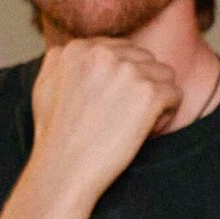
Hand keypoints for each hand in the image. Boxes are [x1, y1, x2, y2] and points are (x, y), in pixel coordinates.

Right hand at [27, 38, 181, 201]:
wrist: (63, 170)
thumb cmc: (54, 136)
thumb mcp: (44, 86)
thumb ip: (60, 60)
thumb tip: (75, 49)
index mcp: (78, 48)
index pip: (121, 49)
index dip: (123, 78)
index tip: (115, 102)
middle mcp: (103, 53)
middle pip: (145, 58)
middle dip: (142, 84)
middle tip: (127, 114)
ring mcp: (128, 71)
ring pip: (164, 74)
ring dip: (157, 97)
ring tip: (139, 122)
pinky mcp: (148, 94)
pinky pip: (175, 94)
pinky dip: (167, 113)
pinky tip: (149, 129)